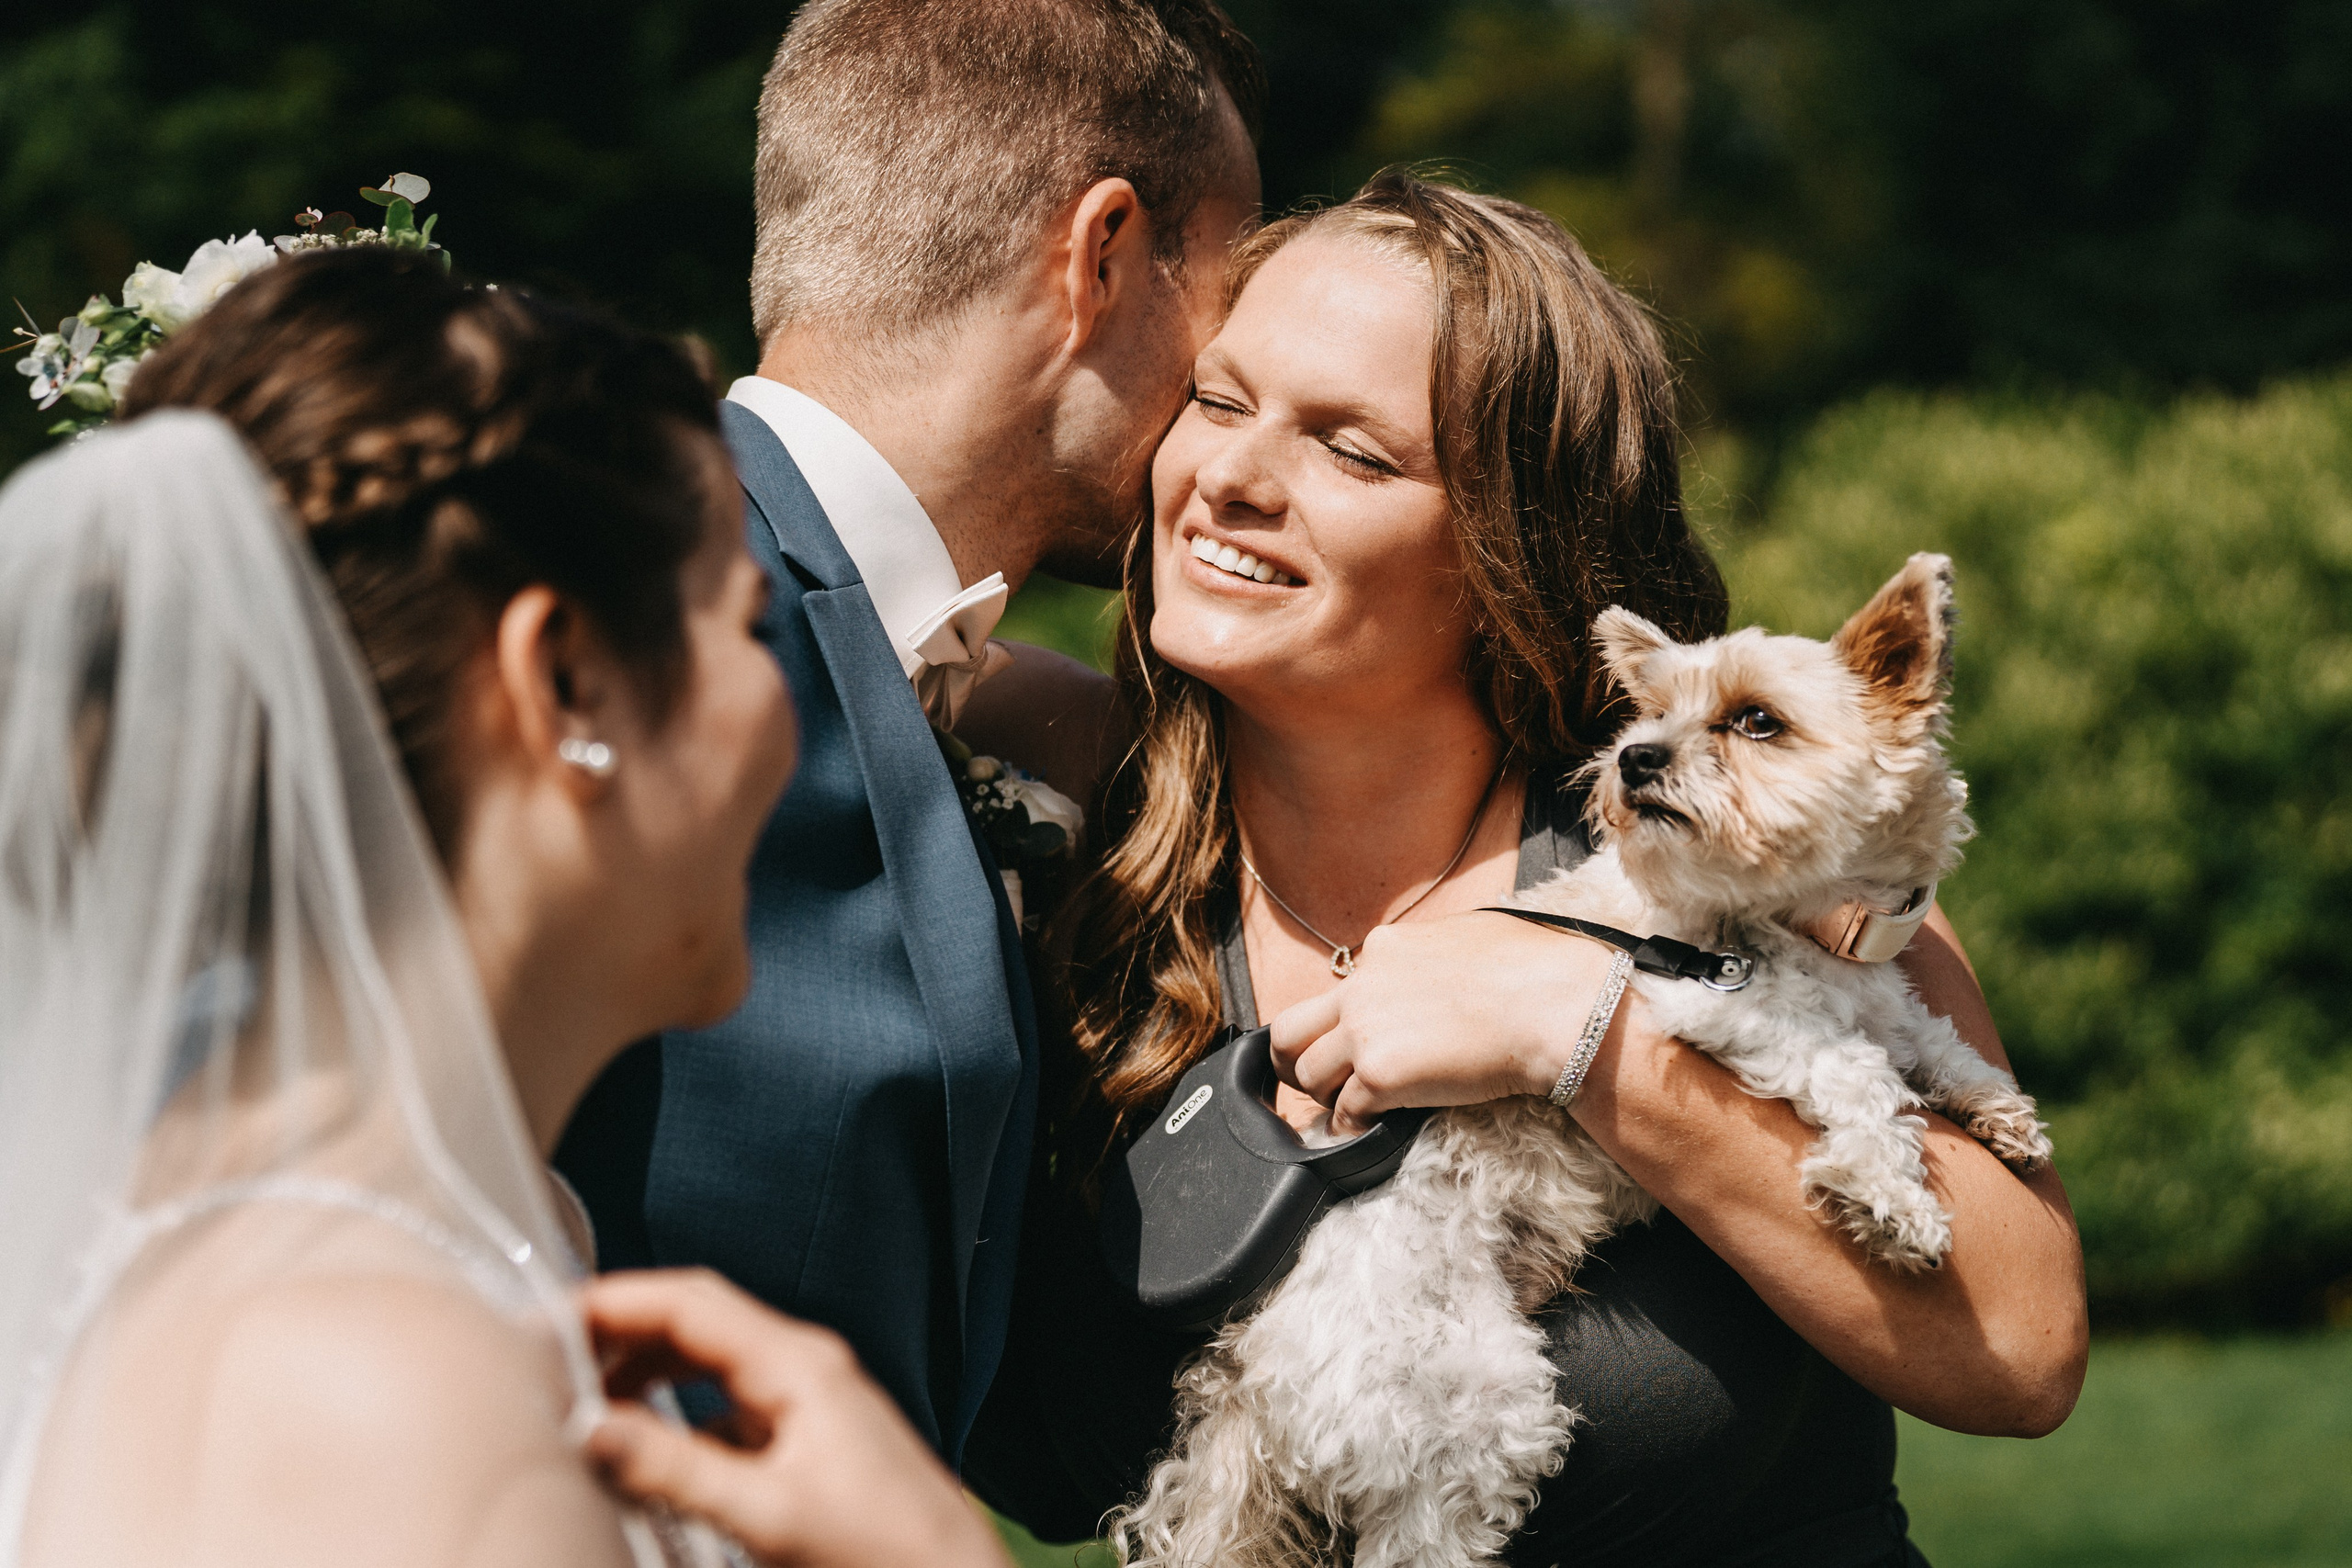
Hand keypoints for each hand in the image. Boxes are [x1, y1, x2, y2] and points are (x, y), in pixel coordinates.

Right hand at [582, 1270, 1009, 1567]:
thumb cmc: (887, 1551)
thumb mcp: (769, 1516)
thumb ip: (677, 1473)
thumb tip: (596, 1434)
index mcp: (798, 1364)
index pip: (689, 1302)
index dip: (614, 1302)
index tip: (551, 1316)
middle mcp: (805, 1367)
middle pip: (696, 1320)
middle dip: (623, 1329)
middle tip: (554, 1355)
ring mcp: (810, 1400)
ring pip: (712, 1360)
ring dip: (648, 1369)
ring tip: (589, 1399)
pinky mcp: (809, 1437)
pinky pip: (730, 1403)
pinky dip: (679, 1412)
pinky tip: (654, 1450)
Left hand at [1267, 909, 1624, 1133]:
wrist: (1554, 1005)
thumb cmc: (1533, 970)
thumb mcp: (1470, 935)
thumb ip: (1435, 954)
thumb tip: (1441, 965)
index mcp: (1385, 949)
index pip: (1340, 988)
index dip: (1344, 1021)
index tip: (1356, 1042)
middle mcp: (1362, 988)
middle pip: (1290, 1031)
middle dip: (1292, 1061)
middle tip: (1309, 1083)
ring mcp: (1365, 1032)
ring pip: (1308, 1075)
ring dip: (1325, 1099)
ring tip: (1346, 1112)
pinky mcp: (1380, 1075)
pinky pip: (1344, 1113)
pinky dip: (1350, 1128)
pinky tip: (1366, 1133)